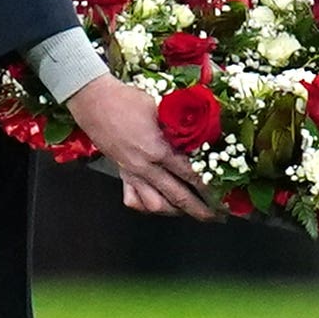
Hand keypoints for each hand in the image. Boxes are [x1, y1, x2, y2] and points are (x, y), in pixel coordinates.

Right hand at [61, 71, 212, 216]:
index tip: (223, 197)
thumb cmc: (127, 100)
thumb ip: (183, 125)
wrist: (95, 101)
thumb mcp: (163, 108)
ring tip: (190, 211)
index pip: (191, 176)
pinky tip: (159, 204)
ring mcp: (132, 173)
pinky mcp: (122, 174)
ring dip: (175, 211)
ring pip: (156, 205)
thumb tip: (207, 133)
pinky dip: (147, 206)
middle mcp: (146, 167)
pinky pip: (135, 200)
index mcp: (159, 149)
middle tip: (216, 217)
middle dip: (200, 210)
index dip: (209, 189)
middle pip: (177, 197)